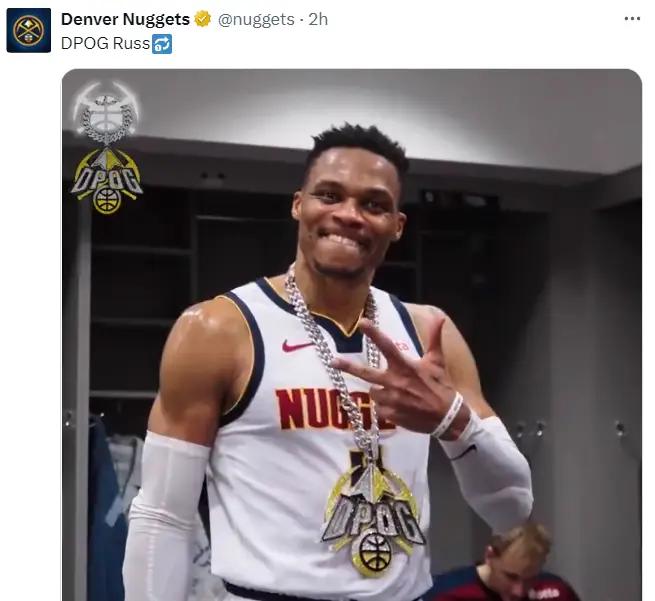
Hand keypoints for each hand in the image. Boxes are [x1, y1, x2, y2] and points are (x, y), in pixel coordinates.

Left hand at [331, 315, 467, 435]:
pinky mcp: (390, 415)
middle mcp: (395, 382)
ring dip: (380, 390)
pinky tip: (398, 407)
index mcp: (405, 366)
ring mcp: (391, 399)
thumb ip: (434, 338)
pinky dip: (385, 407)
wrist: (448, 418)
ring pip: (373, 392)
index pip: (387, 346)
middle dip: (348, 367)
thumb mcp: (438, 361)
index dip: (373, 333)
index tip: (361, 322)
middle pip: (366, 373)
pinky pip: (379, 409)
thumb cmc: (441, 386)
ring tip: (396, 393)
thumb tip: (439, 317)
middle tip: (333, 361)